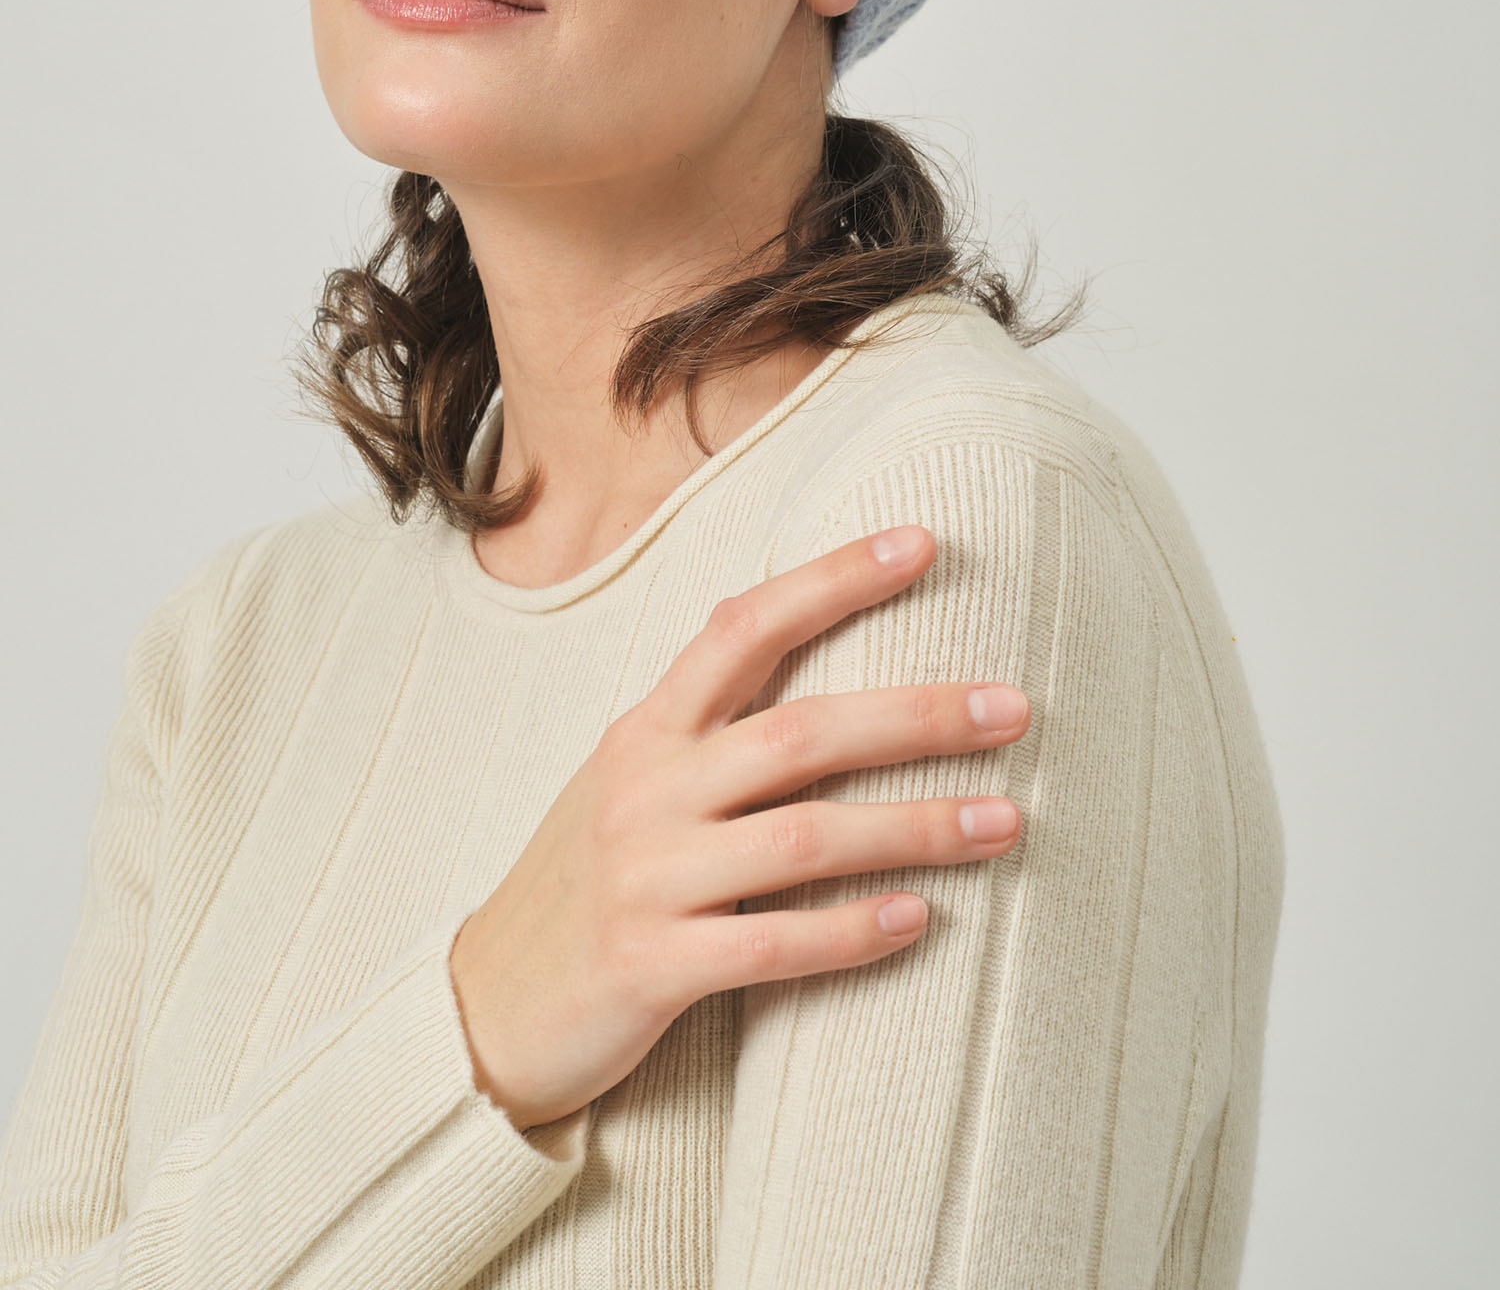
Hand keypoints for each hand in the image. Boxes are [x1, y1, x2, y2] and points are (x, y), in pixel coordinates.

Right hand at [448, 523, 1030, 1130]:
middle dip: (917, 715)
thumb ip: (703, 718)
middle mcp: (649, 787)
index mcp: (647, 729)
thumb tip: (783, 631)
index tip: (920, 543)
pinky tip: (917, 921)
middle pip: (801, 732)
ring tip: (1004, 823)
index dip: (832, 580)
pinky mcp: (652, 965)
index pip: (744, 626)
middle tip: (1013, 708)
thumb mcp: (627, 776)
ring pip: (805, 837)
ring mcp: (648, 876)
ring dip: (916, 828)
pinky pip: (771, 943)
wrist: (485, 1006)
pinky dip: (851, 931)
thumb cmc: (582, 879)